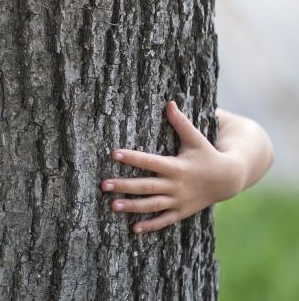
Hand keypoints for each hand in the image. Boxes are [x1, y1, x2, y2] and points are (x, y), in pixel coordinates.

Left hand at [101, 101, 244, 233]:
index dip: (131, 157)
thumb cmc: (207, 154)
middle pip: (145, 186)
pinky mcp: (181, 211)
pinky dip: (150, 225)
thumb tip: (169, 103)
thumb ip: (181, 122)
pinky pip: (164, 220)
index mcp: (176, 166)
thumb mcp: (196, 138)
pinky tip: (133, 229)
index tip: (113, 154)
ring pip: (151, 205)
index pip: (149, 161)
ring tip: (112, 206)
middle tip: (103, 185)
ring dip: (132, 207)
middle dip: (124, 186)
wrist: (229, 179)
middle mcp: (175, 185)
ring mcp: (178, 200)